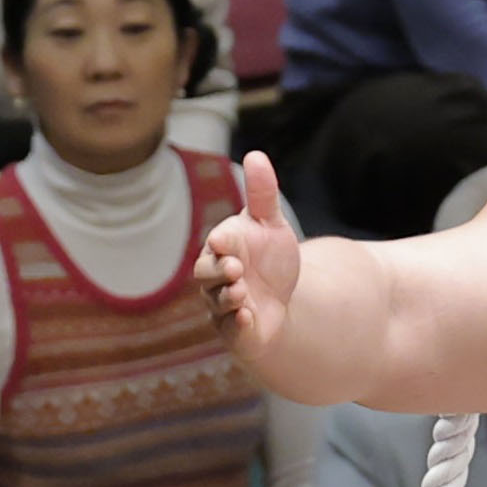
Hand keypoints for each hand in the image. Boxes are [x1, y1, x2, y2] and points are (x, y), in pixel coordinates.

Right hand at [197, 150, 300, 358]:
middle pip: (206, 274)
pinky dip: (238, 324)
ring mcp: (224, 305)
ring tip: (241, 292)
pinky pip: (231, 330)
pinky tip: (248, 318)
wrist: (280, 299)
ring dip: (228, 297)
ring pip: (217, 302)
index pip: (216, 243)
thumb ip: (263, 194)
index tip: (223, 240)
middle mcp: (217, 277)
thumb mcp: (271, 224)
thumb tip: (256, 155)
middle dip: (218, 271)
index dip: (219, 243)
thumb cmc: (268, 256)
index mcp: (223, 248)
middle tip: (235, 268)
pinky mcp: (236, 331)